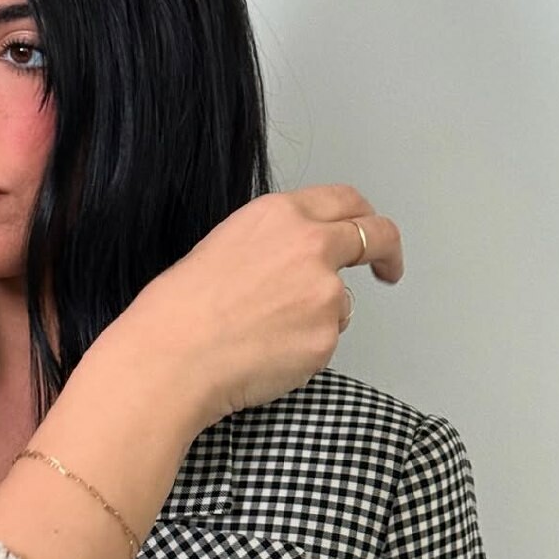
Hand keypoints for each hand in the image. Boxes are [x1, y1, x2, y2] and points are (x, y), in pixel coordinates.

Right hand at [121, 184, 403, 429]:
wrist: (172, 357)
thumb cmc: (179, 309)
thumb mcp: (225, 245)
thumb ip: (273, 244)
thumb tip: (296, 261)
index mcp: (279, 215)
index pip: (345, 201)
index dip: (365, 217)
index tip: (371, 233)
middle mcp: (312, 245)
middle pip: (376, 236)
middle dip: (387, 253)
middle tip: (386, 270)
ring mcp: (325, 292)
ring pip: (340, 302)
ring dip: (319, 315)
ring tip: (265, 334)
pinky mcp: (326, 337)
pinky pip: (325, 341)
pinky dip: (304, 349)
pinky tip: (265, 355)